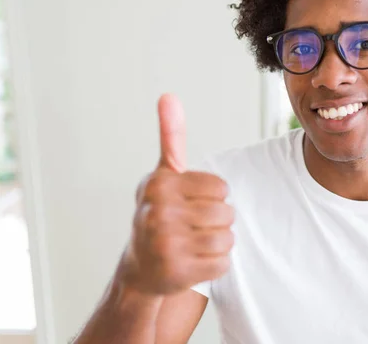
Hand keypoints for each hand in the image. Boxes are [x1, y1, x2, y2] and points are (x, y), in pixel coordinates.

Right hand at [119, 94, 233, 294]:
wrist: (140, 267)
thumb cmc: (159, 213)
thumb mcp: (163, 175)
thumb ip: (171, 136)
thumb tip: (168, 96)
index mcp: (159, 184)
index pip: (221, 187)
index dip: (214, 196)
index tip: (192, 203)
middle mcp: (157, 212)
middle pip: (227, 212)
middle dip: (218, 221)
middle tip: (194, 227)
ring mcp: (165, 244)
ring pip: (227, 238)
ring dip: (219, 242)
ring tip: (195, 243)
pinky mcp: (176, 272)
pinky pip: (223, 263)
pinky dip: (216, 264)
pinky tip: (195, 262)